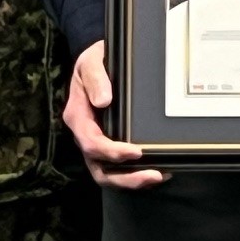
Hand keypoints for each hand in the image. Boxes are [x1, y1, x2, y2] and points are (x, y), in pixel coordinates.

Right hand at [63, 41, 166, 189]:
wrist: (99, 60)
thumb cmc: (95, 60)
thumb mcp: (91, 61)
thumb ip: (95, 77)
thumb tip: (103, 101)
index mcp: (78, 117)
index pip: (92, 143)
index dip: (113, 152)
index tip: (137, 152)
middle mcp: (86, 134)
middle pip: (100, 169)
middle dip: (126, 178)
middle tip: (154, 175)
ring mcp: (98, 142)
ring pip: (110, 174)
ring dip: (133, 180)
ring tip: (160, 176)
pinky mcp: (110, 143)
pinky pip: (120, 166)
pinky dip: (136, 172)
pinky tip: (160, 168)